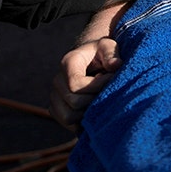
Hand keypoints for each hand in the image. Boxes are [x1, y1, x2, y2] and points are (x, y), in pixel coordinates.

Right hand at [50, 4, 126, 132]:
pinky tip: (95, 110)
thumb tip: (115, 65)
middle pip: (74, 103)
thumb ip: (111, 53)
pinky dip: (83, 122)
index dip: (96, 86)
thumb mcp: (108, 46)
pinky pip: (69, 125)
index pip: (76, 85)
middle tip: (108, 91)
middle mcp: (57, 81)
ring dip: (89, 113)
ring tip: (100, 100)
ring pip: (69, 117)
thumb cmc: (102, 54)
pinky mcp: (57, 110)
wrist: (91, 61)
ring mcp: (55, 97)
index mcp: (68, 63)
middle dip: (95, 99)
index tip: (111, 78)